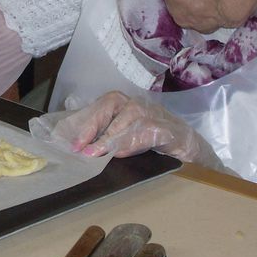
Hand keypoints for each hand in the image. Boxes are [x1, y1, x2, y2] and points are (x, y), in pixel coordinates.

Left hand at [33, 91, 225, 169]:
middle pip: (111, 104)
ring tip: (96, 153)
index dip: (86, 124)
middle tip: (83, 148)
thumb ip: (103, 136)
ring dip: (110, 138)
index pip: (100, 106)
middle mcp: (135, 102)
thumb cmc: (146, 136)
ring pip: (127, 118)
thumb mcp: (122, 133)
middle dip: (94, 126)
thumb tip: (80, 148)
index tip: (74, 144)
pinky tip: (120, 153)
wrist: (181, 140)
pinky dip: (131, 143)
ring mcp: (151, 111)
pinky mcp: (163, 126)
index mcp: (122, 102)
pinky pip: (145, 132)